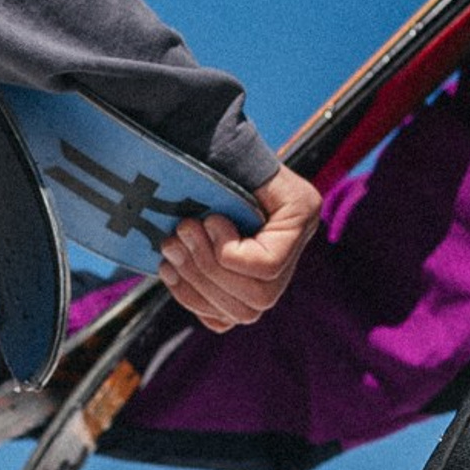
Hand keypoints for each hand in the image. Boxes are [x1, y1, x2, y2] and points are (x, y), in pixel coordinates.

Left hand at [156, 166, 322, 331]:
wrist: (207, 153)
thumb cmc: (219, 152)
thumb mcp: (235, 156)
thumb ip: (237, 176)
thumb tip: (211, 216)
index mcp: (300, 214)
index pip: (268, 264)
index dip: (228, 252)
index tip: (207, 220)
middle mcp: (293, 251)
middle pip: (258, 298)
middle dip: (206, 270)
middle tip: (176, 236)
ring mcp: (271, 277)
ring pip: (240, 313)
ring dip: (194, 285)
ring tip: (168, 250)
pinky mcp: (242, 290)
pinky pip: (223, 318)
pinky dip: (193, 300)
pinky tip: (171, 272)